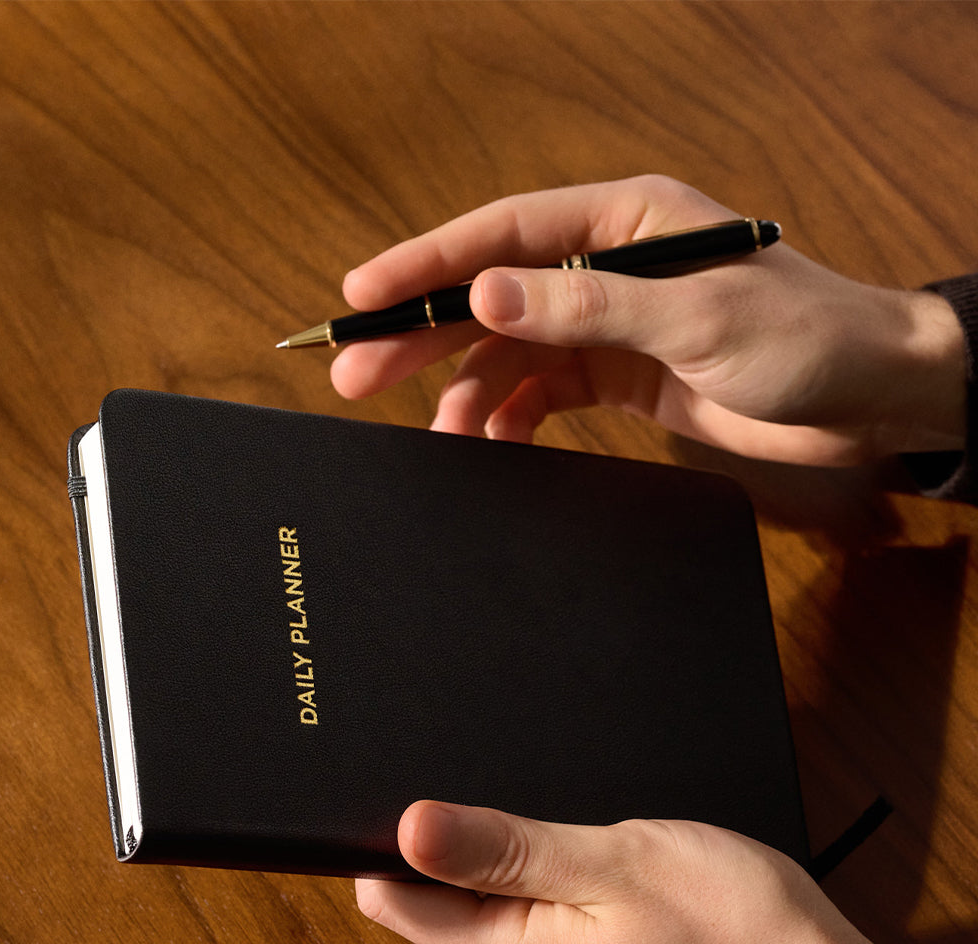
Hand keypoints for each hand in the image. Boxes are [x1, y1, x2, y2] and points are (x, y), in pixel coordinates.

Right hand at [332, 176, 963, 463]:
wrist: (865, 399)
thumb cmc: (802, 335)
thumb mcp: (694, 316)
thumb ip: (588, 307)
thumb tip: (487, 298)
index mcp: (622, 221)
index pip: (502, 236)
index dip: (426, 263)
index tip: (362, 294)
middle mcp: (605, 266)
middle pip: (490, 296)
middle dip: (421, 334)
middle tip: (353, 373)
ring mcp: (608, 324)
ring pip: (508, 354)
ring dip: (465, 393)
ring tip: (436, 437)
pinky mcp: (617, 378)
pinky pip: (541, 395)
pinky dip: (510, 420)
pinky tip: (490, 446)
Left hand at [357, 801, 936, 943]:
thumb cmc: (733, 925)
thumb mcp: (613, 862)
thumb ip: (504, 849)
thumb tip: (406, 828)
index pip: (396, 902)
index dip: (382, 840)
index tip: (400, 785)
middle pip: (440, 902)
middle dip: (450, 842)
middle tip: (492, 781)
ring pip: (494, 904)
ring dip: (505, 856)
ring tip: (551, 815)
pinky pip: (539, 915)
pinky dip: (546, 876)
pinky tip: (586, 851)